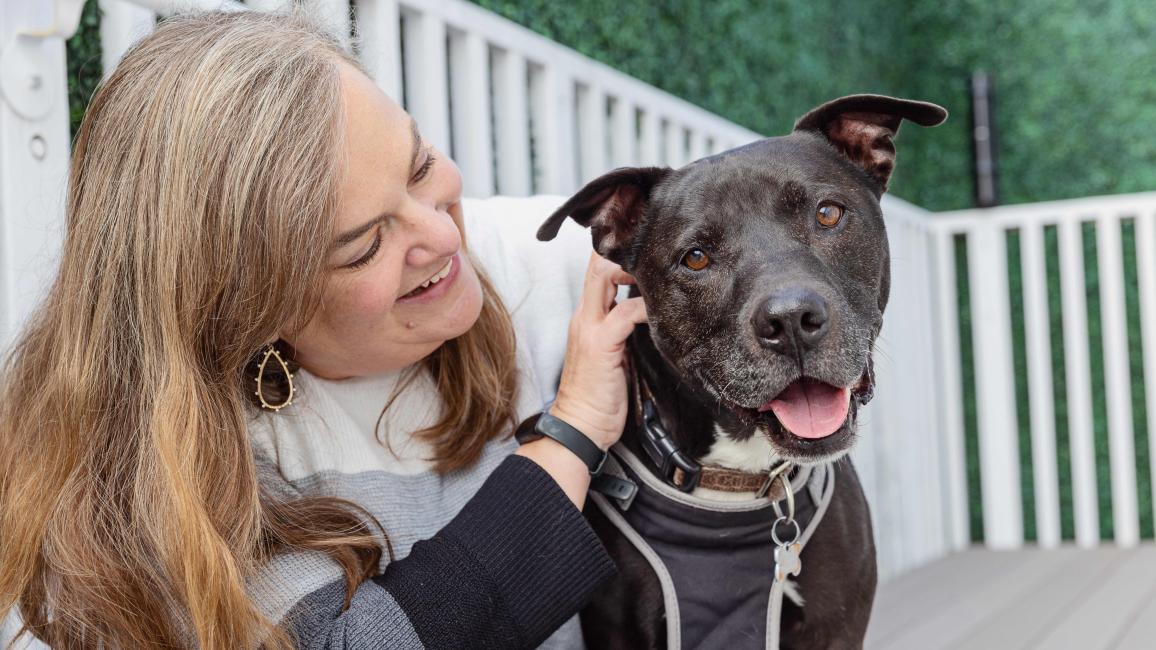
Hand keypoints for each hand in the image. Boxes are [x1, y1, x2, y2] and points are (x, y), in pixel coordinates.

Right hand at [550, 252, 647, 449]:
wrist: (580, 427)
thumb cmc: (599, 397)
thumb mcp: (612, 356)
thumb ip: (624, 331)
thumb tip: (653, 316)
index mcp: (587, 318)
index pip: (597, 272)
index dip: (618, 255)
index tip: (647, 252)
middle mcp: (585, 317)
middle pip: (598, 265)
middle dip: (624, 251)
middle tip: (656, 252)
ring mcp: (591, 328)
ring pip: (605, 277)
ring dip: (637, 270)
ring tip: (662, 272)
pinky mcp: (601, 344)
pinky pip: (625, 312)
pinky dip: (645, 306)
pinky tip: (659, 310)